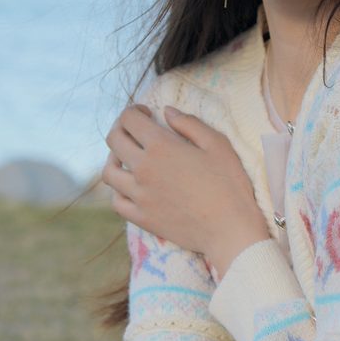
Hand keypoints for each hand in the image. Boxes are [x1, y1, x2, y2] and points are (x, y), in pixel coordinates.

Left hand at [102, 100, 269, 267]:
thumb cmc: (229, 184)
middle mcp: (143, 169)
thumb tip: (166, 111)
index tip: (146, 113)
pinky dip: (119, 190)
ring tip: (127, 158)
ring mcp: (139, 196)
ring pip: (109, 172)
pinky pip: (117, 202)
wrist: (230, 230)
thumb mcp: (217, 144)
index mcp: (161, 146)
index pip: (129, 119)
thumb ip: (189, 123)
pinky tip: (131, 187)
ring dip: (114, 158)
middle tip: (134, 129)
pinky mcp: (142, 218)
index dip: (134, 110)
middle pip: (114, 140)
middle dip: (121, 128)